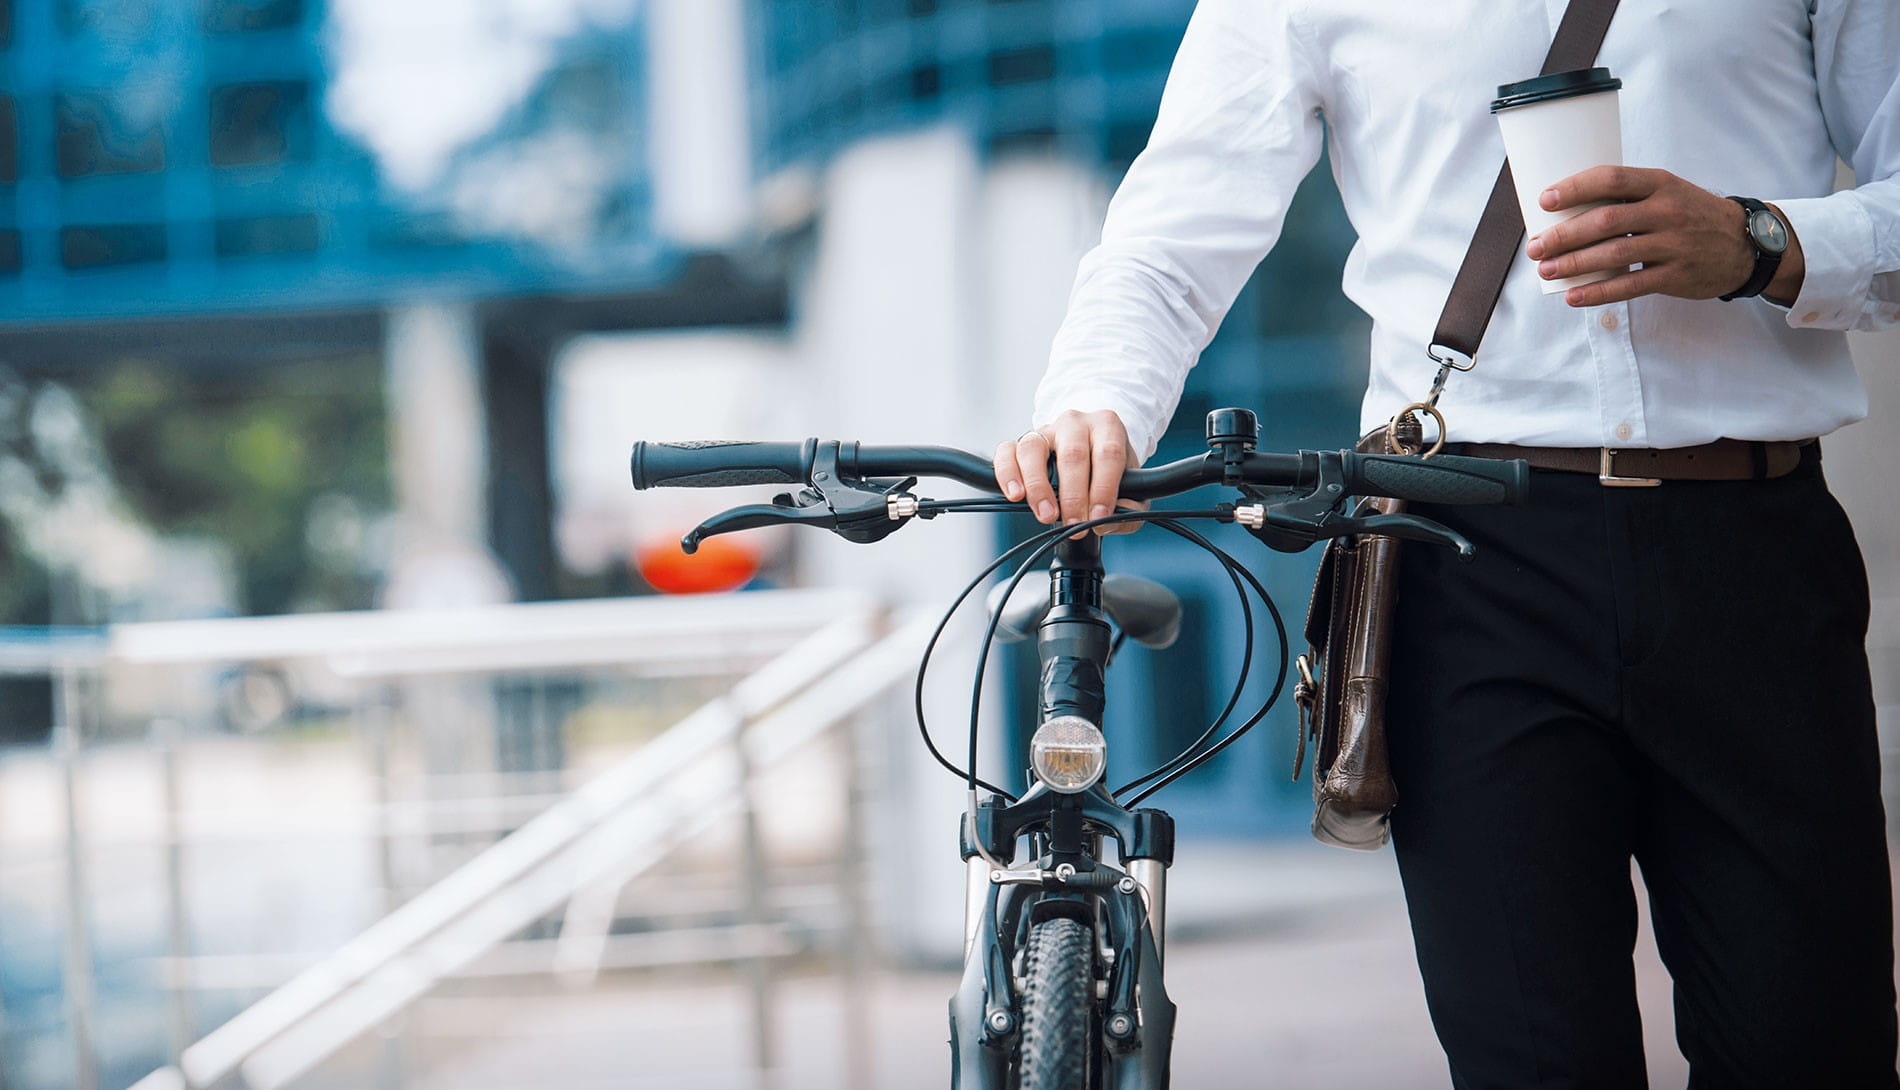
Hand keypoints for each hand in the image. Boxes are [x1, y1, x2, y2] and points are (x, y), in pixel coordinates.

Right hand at [992, 409, 1148, 536]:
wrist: (1091, 444)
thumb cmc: (1109, 468)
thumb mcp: (1131, 484)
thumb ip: (1130, 507)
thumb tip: (1107, 522)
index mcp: (1107, 427)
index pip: (1108, 454)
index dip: (1104, 488)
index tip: (1099, 517)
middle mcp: (1075, 424)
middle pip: (1072, 455)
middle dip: (1073, 496)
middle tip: (1075, 525)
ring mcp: (1046, 430)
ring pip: (1033, 449)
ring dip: (1038, 486)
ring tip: (1046, 515)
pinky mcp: (1021, 441)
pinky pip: (1006, 452)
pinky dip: (1007, 473)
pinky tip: (1015, 495)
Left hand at [1526, 166, 1805, 306]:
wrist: (1745, 243)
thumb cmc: (1690, 214)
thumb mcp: (1667, 192)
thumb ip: (1626, 197)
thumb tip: (1566, 210)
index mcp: (1660, 183)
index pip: (1612, 178)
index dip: (1575, 188)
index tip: (1544, 201)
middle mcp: (1667, 210)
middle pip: (1605, 220)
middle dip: (1564, 235)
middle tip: (1534, 246)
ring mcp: (1673, 244)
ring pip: (1614, 253)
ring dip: (1574, 264)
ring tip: (1545, 270)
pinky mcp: (1676, 275)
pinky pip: (1630, 286)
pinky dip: (1598, 292)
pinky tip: (1573, 296)